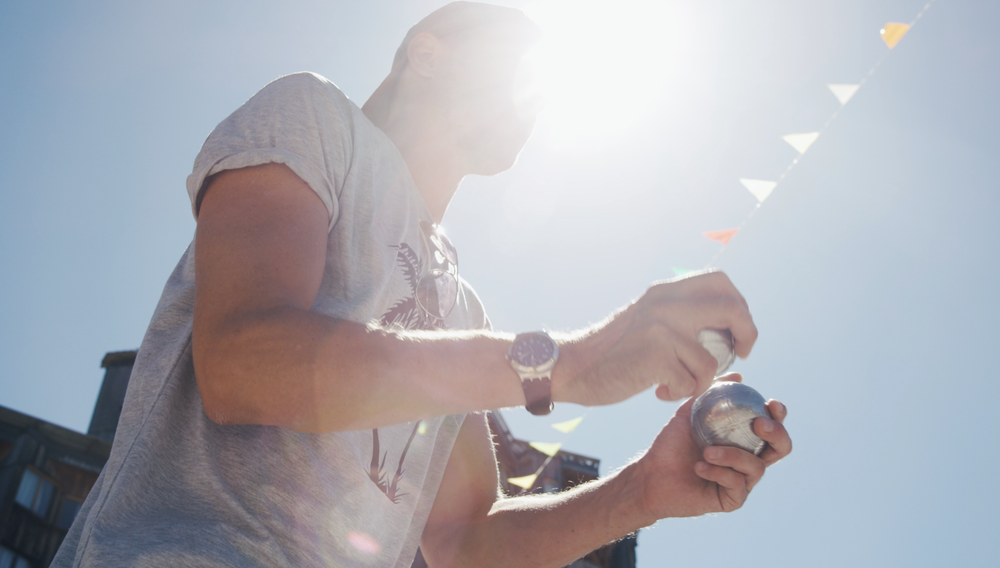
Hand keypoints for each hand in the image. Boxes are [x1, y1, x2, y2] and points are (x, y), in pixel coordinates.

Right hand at [554, 271, 756, 406]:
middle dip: (748, 333)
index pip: (720, 281)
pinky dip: (679, 394)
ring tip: (679, 384)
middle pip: (733, 308)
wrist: (572, 367)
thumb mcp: (645, 318)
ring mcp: (661, 329)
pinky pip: (691, 382)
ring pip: (712, 359)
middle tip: (742, 353)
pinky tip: (658, 392)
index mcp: (664, 291)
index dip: (740, 304)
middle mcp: (665, 303)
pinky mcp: (655, 357)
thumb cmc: (610, 351)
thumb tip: (723, 323)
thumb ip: (676, 314)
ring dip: (702, 380)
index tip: (737, 330)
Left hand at [629, 374, 791, 519]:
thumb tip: (739, 375)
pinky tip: (699, 467)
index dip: (778, 416)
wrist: (650, 474)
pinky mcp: (732, 500)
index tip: (770, 403)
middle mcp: (747, 461)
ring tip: (707, 450)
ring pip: (756, 467)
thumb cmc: (671, 445)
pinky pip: (737, 484)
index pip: (772, 428)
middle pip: (781, 449)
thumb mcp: (689, 413)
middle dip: (777, 434)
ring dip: (733, 455)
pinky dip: (718, 472)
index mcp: (743, 440)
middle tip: (759, 424)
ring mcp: (742, 482)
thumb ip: (711, 394)